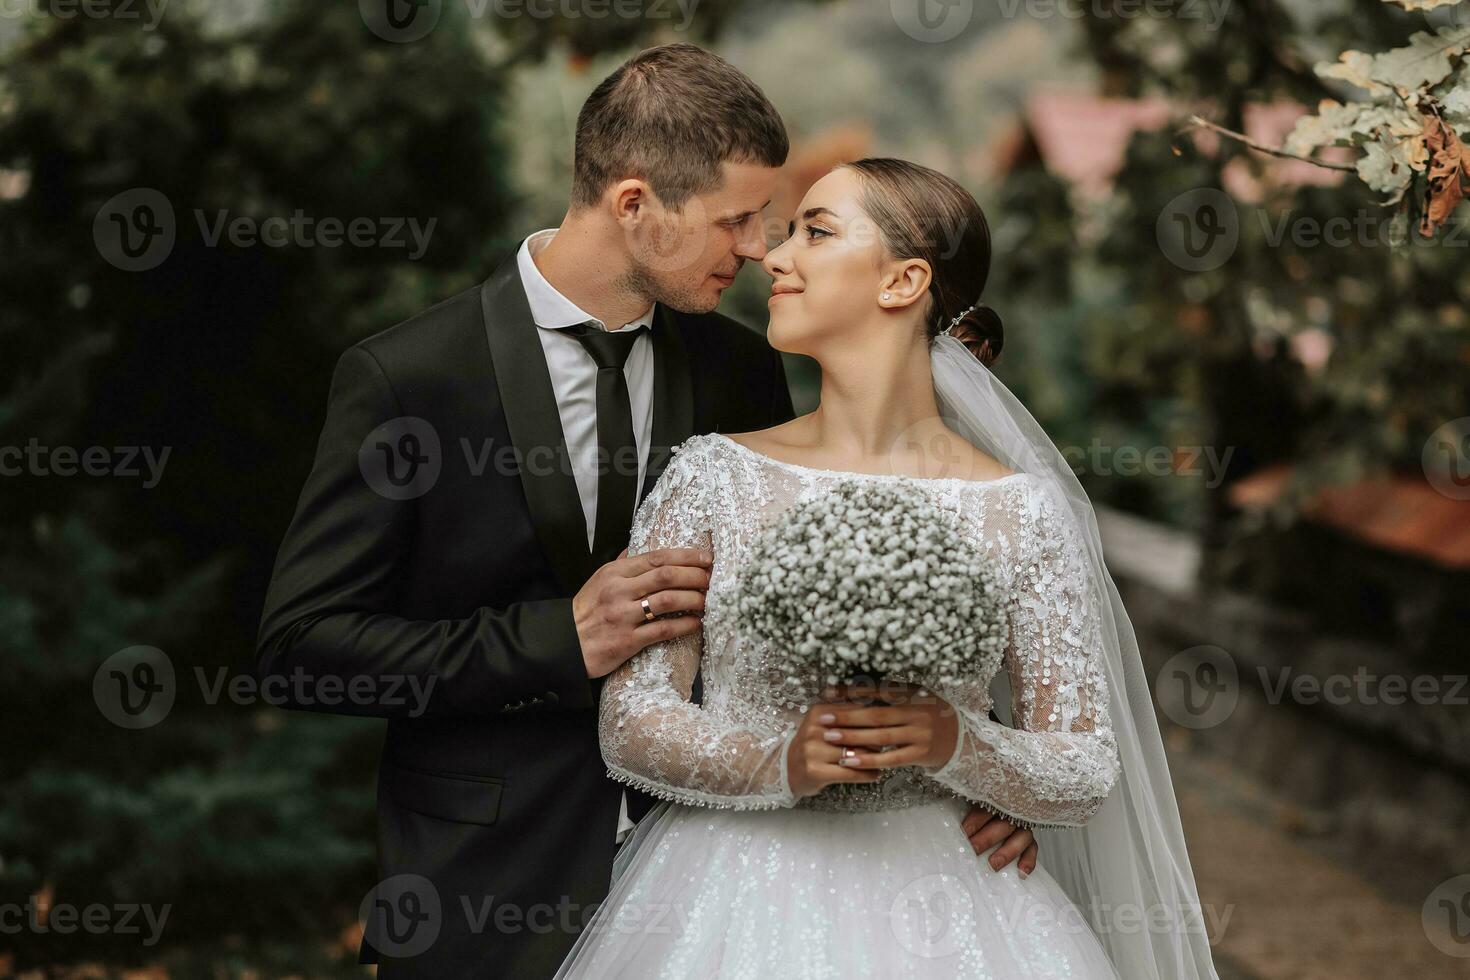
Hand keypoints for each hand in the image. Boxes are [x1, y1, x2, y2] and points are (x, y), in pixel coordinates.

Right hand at [575, 547, 712, 678]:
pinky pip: (662, 630)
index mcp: (614, 572)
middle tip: (711, 579)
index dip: (686, 556)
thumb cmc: (585, 612)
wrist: (564, 644)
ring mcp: (623, 616)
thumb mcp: (598, 580)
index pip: (657, 557)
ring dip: (694, 599)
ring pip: (668, 601)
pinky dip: (684, 625)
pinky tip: (696, 623)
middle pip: (666, 576)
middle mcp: (619, 591)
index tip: (706, 558)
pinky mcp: (627, 640)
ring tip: (707, 600)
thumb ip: (621, 564)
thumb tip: (636, 548)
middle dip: (695, 575)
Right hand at [784, 700, 885, 797]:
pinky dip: (866, 774)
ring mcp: (813, 750)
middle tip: (889, 743)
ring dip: (874, 759)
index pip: (854, 712)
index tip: (889, 723)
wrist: (787, 768)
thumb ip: (847, 717)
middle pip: (857, 733)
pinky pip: (850, 773)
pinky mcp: (815, 771)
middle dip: (876, 739)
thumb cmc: (813, 745)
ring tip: (884, 760)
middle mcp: (814, 729)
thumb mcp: (823, 724)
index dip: (874, 718)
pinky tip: (875, 774)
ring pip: (855, 753)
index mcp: (819, 712)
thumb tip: (881, 714)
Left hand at [815, 681, 959, 769]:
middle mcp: (917, 712)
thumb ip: (889, 693)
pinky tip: (849, 761)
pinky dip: (868, 760)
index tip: (828, 691)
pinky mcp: (920, 754)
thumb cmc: (928, 714)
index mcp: (913, 693)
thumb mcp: (914, 697)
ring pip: (880, 737)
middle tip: (822, 718)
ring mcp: (920, 734)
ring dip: (852, 738)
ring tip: (829, 737)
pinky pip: (890, 758)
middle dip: (846, 717)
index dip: (852, 691)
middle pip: (875, 715)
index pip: (877, 690)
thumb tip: (852, 688)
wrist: (959, 738)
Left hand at [962, 805, 1037, 876]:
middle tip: (974, 849)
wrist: (996, 808)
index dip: (976, 820)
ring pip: (1022, 836)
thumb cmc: (973, 808)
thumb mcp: (965, 801)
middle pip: (1004, 823)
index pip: (988, 807)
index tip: (963, 832)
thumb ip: (955, 804)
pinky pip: (1033, 849)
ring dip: (1007, 851)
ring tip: (993, 864)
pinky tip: (1021, 872)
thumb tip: (928, 801)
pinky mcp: (1028, 839)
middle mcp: (1011, 811)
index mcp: (994, 799)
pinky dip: (1028, 860)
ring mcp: (1022, 824)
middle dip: (988, 837)